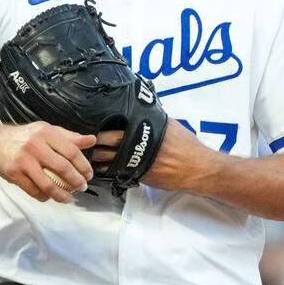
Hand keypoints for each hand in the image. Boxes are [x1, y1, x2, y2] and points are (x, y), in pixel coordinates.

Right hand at [0, 122, 95, 202]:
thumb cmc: (26, 137)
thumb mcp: (47, 131)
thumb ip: (69, 137)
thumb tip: (91, 140)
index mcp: (46, 133)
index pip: (71, 151)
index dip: (83, 166)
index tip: (88, 175)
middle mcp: (35, 144)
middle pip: (63, 168)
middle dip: (76, 182)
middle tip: (81, 187)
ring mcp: (23, 160)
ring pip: (48, 184)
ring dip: (62, 195)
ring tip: (69, 198)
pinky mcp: (14, 173)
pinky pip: (34, 190)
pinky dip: (44, 197)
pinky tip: (50, 197)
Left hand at [95, 119, 214, 191]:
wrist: (197, 168)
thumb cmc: (185, 144)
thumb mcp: (167, 124)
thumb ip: (150, 118)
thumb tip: (139, 109)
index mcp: (141, 128)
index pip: (112, 126)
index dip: (100, 127)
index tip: (91, 127)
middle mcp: (136, 143)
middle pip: (104, 141)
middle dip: (93, 141)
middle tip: (85, 141)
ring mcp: (134, 161)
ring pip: (106, 158)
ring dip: (96, 157)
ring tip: (88, 154)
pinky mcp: (136, 175)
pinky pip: (114, 172)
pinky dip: (105, 170)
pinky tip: (100, 168)